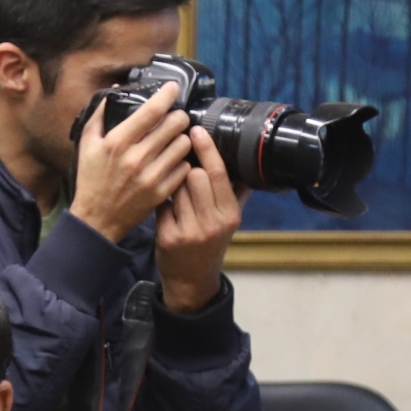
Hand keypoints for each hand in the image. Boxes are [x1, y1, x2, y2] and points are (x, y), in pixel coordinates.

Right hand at [68, 83, 190, 241]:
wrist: (96, 219)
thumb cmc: (91, 179)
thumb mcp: (87, 145)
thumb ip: (99, 116)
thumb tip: (113, 91)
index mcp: (117, 142)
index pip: (151, 111)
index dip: (167, 95)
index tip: (173, 87)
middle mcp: (136, 157)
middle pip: (175, 124)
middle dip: (179, 117)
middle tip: (176, 119)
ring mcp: (151, 176)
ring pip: (184, 144)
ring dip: (182, 138)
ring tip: (175, 140)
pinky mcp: (161, 192)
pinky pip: (184, 168)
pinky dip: (182, 162)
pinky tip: (173, 161)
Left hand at [154, 125, 248, 312]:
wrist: (191, 280)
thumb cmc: (209, 244)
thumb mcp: (229, 221)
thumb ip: (238, 193)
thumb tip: (249, 163)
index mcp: (230, 214)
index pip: (218, 174)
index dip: (206, 149)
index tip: (196, 130)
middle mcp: (212, 222)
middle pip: (194, 176)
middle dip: (186, 166)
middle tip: (181, 164)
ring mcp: (190, 231)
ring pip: (176, 187)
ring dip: (172, 180)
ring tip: (173, 185)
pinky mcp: (168, 237)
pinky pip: (162, 203)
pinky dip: (162, 200)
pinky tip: (164, 205)